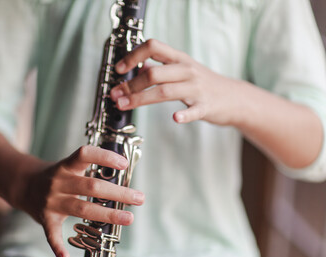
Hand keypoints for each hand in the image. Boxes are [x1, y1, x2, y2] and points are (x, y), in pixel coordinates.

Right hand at [14, 145, 143, 256]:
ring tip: (128, 218)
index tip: (123, 164)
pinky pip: (51, 234)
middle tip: (139, 198)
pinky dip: (57, 247)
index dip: (103, 157)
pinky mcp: (45, 219)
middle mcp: (58, 182)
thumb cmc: (56, 175)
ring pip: (81, 209)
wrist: (23, 184)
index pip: (84, 154)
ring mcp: (51, 202)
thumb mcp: (69, 166)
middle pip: (91, 187)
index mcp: (66, 166)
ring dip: (107, 214)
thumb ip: (91, 171)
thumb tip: (123, 180)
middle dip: (118, 192)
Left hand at [110, 39, 241, 125]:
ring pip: (165, 91)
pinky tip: (174, 118)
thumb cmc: (203, 84)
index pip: (153, 46)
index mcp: (179, 59)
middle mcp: (186, 70)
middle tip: (114, 96)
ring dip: (140, 99)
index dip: (133, 55)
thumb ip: (161, 68)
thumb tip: (139, 67)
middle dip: (130, 85)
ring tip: (123, 105)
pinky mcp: (206, 106)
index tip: (119, 69)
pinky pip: (194, 110)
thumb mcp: (182, 70)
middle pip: (153, 73)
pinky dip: (184, 115)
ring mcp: (197, 88)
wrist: (234, 98)